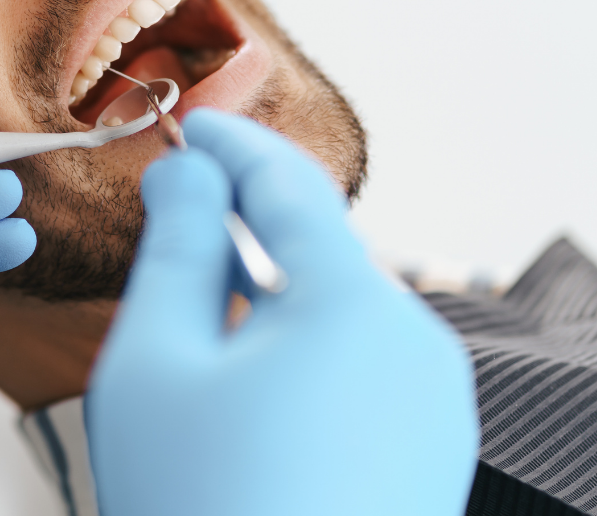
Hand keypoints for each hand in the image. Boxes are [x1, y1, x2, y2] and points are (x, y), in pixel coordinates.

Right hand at [88, 109, 477, 515]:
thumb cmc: (205, 508)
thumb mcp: (158, 363)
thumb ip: (175, 246)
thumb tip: (190, 173)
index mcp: (355, 304)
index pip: (287, 186)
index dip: (229, 144)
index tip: (187, 119)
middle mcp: (419, 342)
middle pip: (318, 252)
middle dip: (244, 237)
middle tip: (172, 239)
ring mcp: (438, 404)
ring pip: (340, 315)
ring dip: (271, 308)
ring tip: (201, 361)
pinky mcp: (435, 453)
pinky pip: (364, 372)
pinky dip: (304, 361)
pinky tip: (251, 411)